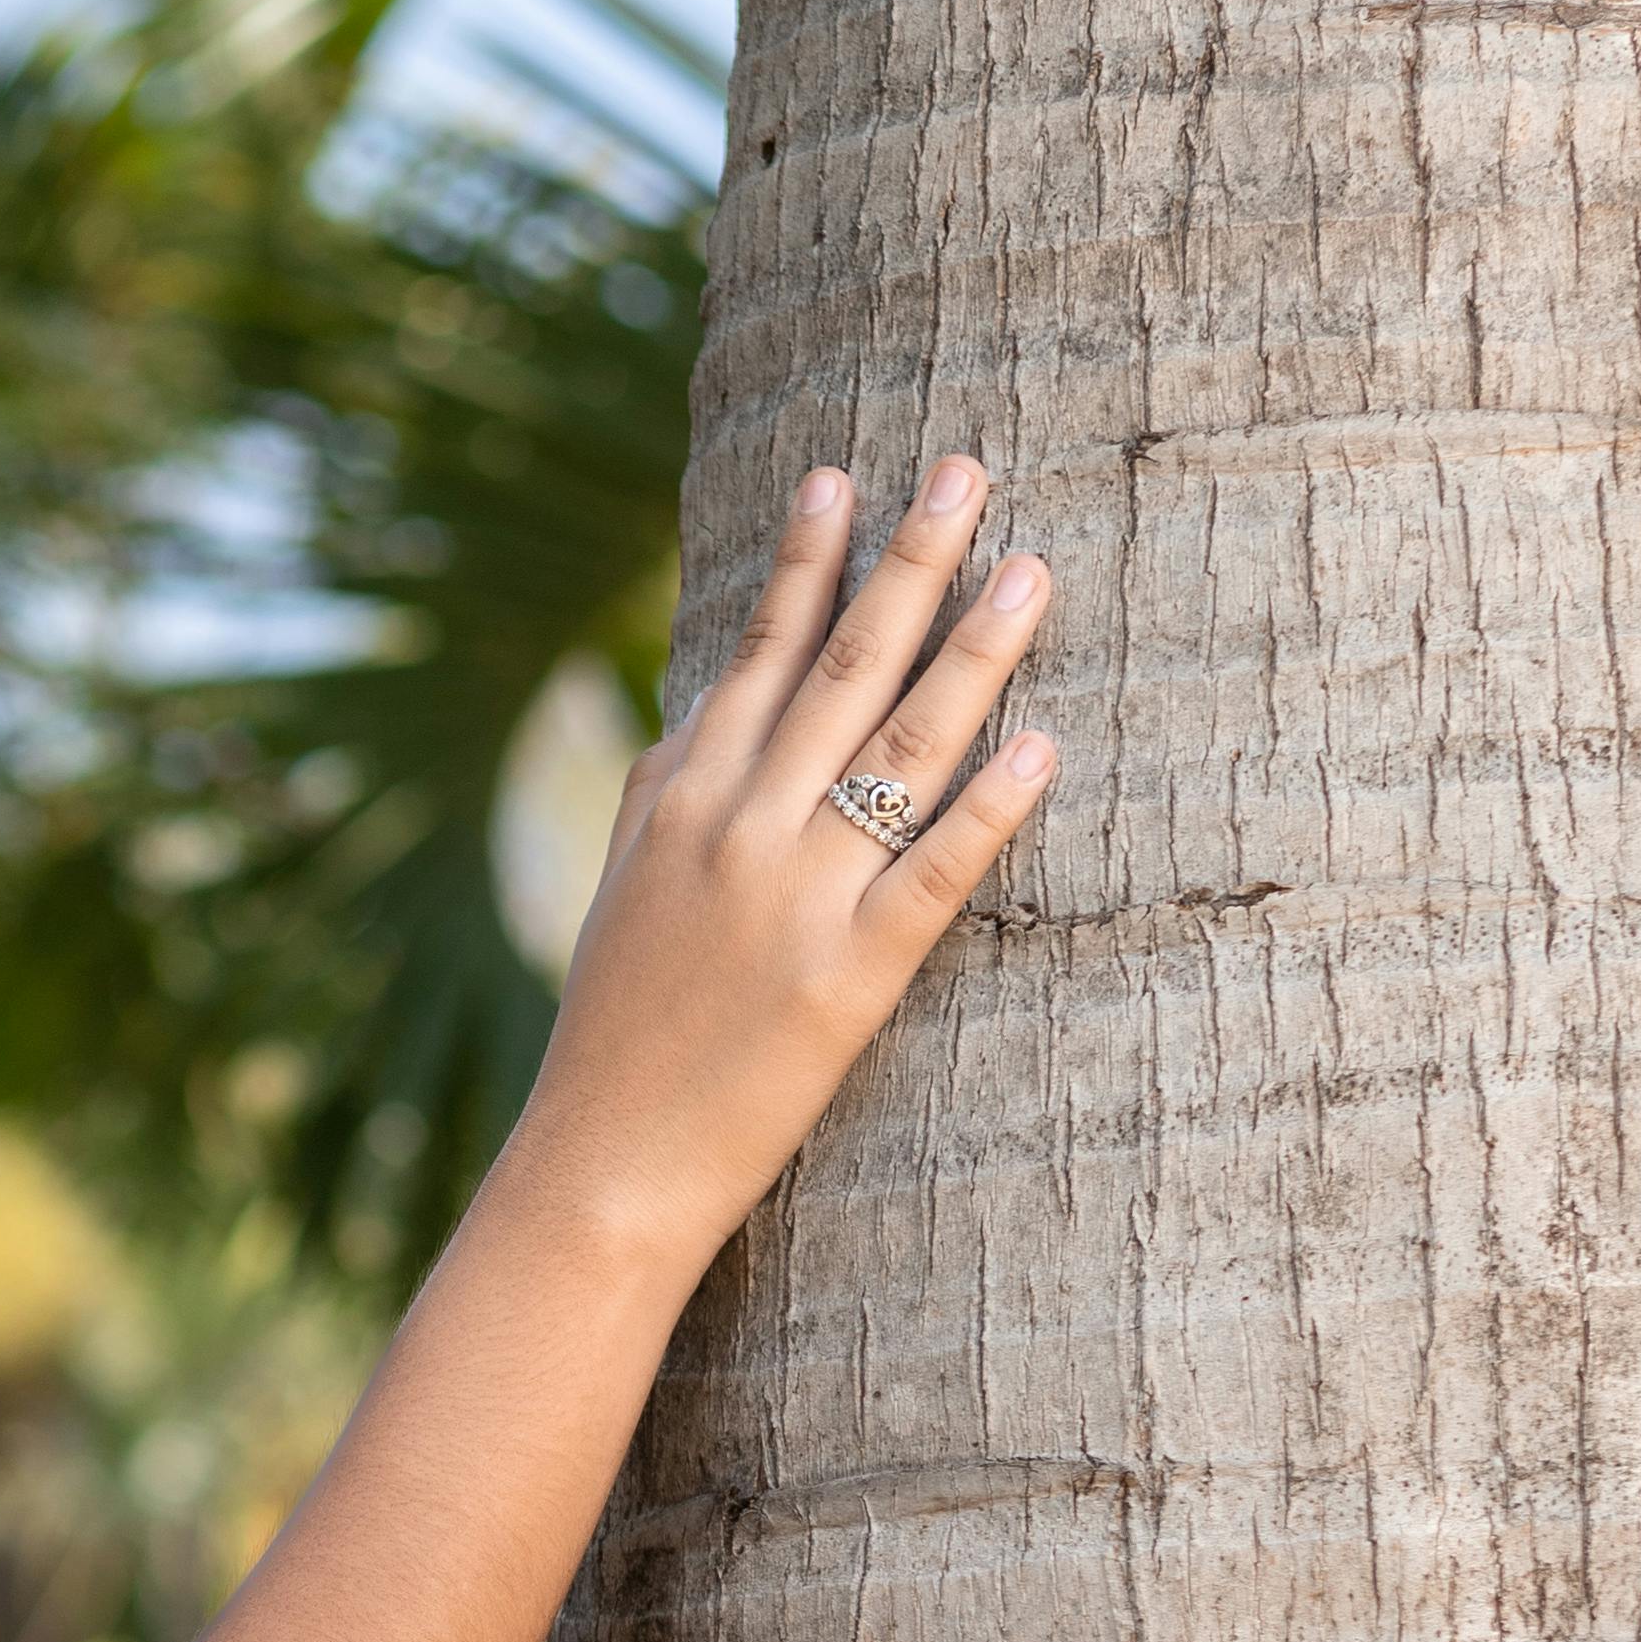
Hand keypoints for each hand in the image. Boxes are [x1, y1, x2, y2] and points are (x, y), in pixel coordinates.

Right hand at [506, 456, 1054, 1274]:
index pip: (758, 654)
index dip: (807, 561)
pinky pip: (934, 879)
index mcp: (680, 804)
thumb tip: (697, 704)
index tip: (847, 475)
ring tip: (1033, 573)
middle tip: (969, 470)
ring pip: (901, 752)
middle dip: (910, 564)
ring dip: (973, 653)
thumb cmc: (611, 1038)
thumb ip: (661, 791)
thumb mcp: (617, 892)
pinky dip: (989, 809)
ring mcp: (794, 904)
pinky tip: (1043, 748)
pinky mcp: (847, 984)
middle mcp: (738, 832)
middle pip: (843, 673)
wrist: (598, 1170)